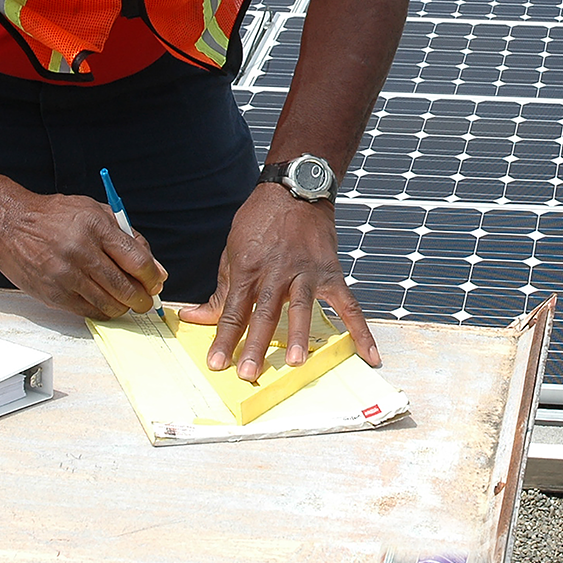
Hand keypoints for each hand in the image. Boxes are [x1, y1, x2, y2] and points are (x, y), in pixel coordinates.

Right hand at [0, 193, 166, 318]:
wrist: (9, 225)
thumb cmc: (54, 217)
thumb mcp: (95, 211)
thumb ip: (127, 236)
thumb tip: (155, 268)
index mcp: (96, 227)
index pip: (137, 261)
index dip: (153, 277)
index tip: (157, 281)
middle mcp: (81, 251)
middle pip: (125, 287)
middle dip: (143, 298)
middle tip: (146, 300)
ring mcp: (65, 275)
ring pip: (108, 304)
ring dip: (123, 307)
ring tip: (126, 302)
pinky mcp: (52, 293)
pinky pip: (87, 312)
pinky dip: (102, 312)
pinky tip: (105, 304)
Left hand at [179, 183, 380, 379]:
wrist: (296, 189)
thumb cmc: (261, 221)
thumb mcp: (232, 251)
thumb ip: (221, 290)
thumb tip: (195, 317)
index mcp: (249, 267)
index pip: (234, 310)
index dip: (224, 338)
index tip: (216, 363)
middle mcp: (277, 271)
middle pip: (264, 313)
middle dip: (254, 344)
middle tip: (247, 372)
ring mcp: (306, 272)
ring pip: (300, 307)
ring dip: (297, 335)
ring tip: (294, 362)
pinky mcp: (331, 273)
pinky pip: (349, 306)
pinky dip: (360, 331)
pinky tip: (368, 355)